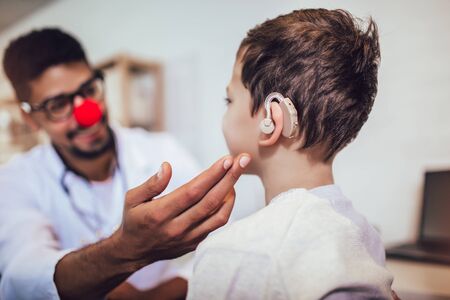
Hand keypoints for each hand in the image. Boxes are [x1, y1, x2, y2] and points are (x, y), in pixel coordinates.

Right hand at [112, 153, 250, 266]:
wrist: (134, 252)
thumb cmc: (133, 219)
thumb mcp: (132, 198)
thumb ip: (151, 184)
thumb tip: (167, 167)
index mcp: (160, 214)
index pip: (192, 192)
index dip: (212, 175)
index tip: (227, 159)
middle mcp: (177, 227)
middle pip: (211, 201)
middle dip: (230, 178)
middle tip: (243, 160)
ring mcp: (188, 238)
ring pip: (218, 216)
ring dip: (231, 193)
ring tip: (237, 173)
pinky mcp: (195, 244)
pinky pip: (216, 225)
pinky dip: (226, 207)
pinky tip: (229, 192)